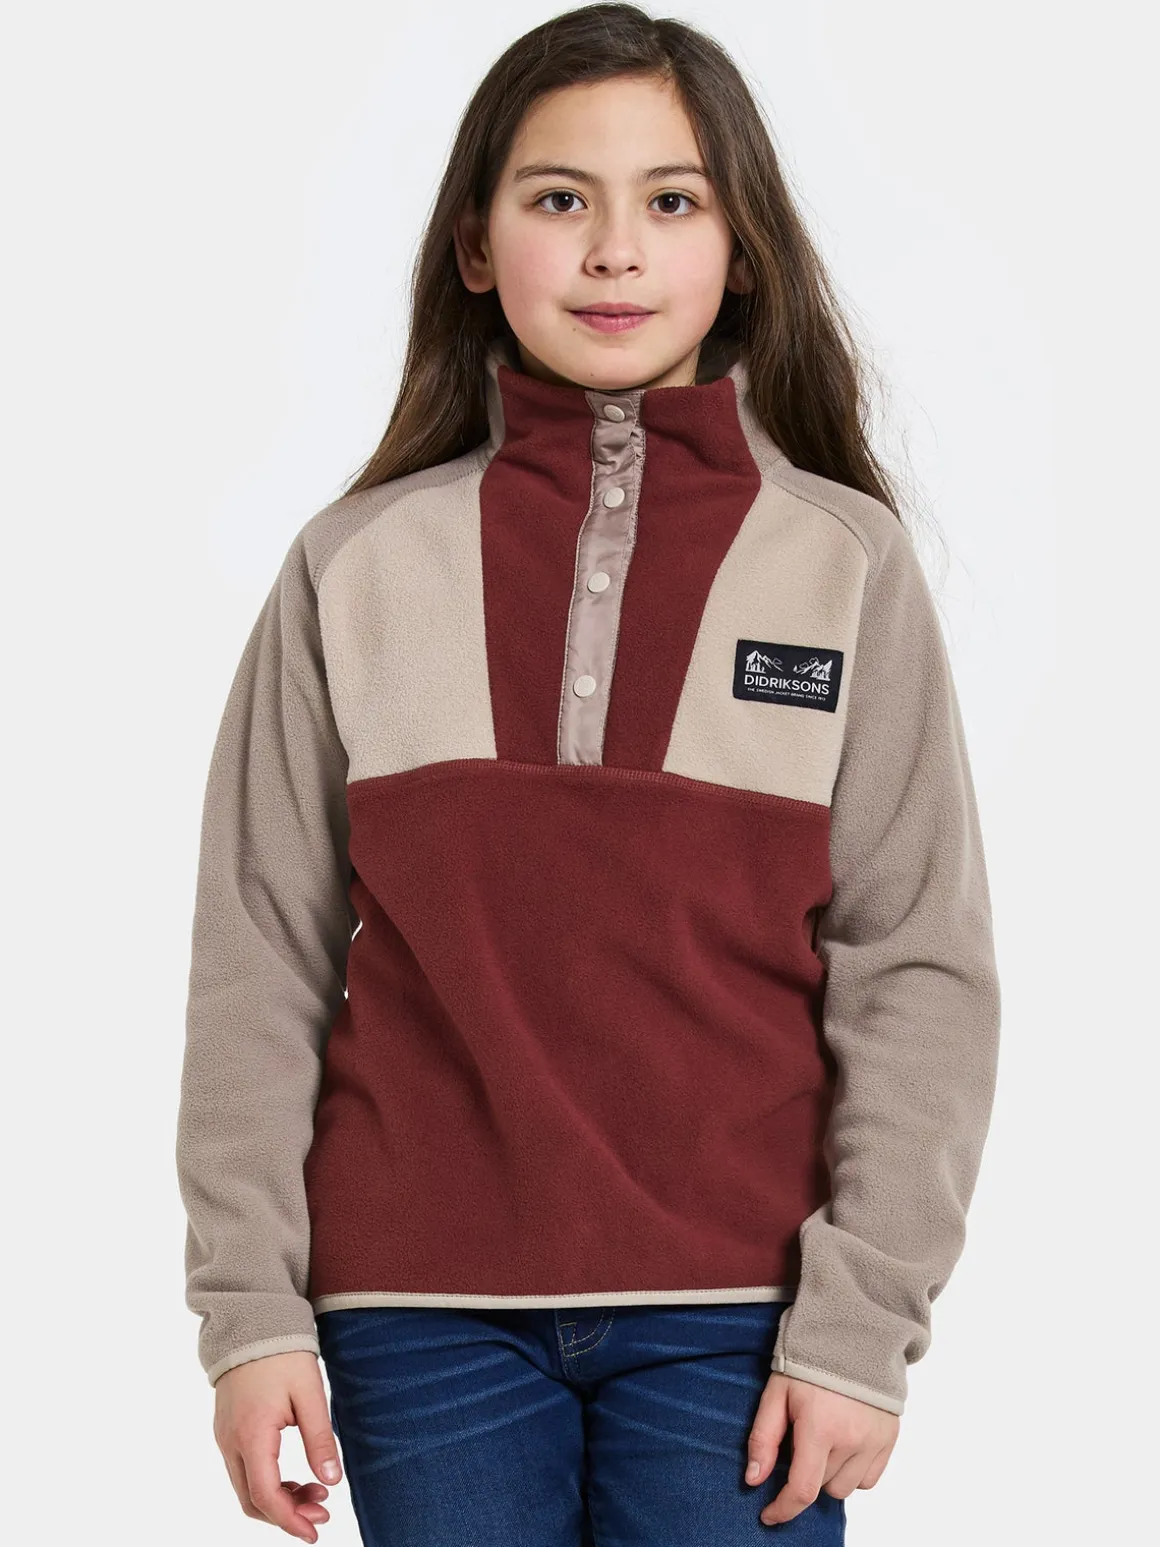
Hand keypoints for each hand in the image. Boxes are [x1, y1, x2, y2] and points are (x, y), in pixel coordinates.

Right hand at [213, 1350, 342, 1542]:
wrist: (252, 1321)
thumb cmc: (283, 1353)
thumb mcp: (310, 1393)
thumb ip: (320, 1439)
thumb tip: (332, 1482)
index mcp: (251, 1435)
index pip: (266, 1496)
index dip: (290, 1521)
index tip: (315, 1532)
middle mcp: (230, 1442)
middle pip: (251, 1501)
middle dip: (286, 1515)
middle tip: (322, 1512)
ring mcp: (224, 1437)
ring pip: (245, 1488)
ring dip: (278, 1500)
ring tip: (315, 1493)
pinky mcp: (227, 1430)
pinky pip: (242, 1471)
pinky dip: (266, 1483)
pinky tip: (294, 1478)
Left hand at [744, 1372, 898, 1525]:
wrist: (854, 1333)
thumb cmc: (810, 1360)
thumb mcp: (777, 1392)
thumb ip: (764, 1438)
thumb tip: (754, 1480)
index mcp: (820, 1428)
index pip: (802, 1489)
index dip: (783, 1509)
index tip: (769, 1515)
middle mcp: (852, 1440)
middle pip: (821, 1487)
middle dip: (805, 1472)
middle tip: (800, 1440)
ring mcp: (874, 1441)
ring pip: (845, 1488)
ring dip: (829, 1475)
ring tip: (823, 1440)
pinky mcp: (889, 1439)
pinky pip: (869, 1479)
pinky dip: (853, 1472)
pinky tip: (843, 1445)